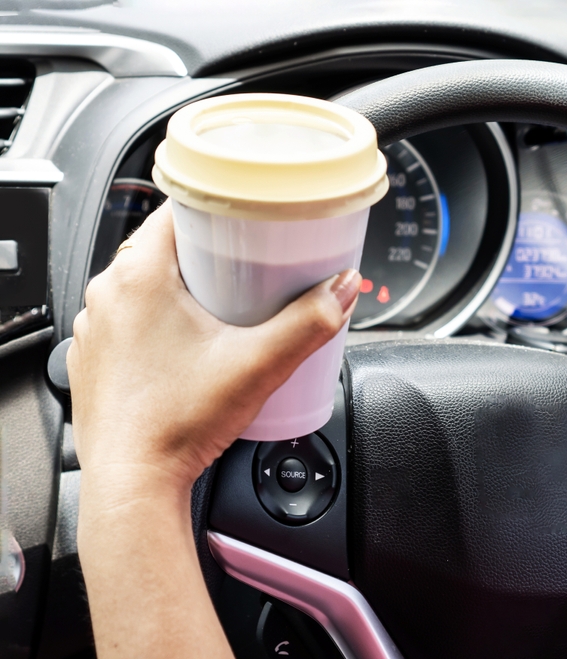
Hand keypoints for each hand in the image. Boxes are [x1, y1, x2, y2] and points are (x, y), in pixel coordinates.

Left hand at [67, 202, 361, 494]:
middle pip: (165, 246)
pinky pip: (130, 319)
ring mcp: (96, 327)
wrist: (133, 483)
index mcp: (138, 274)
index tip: (249, 218)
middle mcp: (107, 294)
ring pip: (145, 283)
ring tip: (225, 305)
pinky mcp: (97, 358)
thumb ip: (310, 322)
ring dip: (183, 285)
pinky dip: (160, 318)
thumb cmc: (176, 422)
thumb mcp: (260, 363)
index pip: (177, 207)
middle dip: (210, 250)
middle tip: (250, 266)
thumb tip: (343, 289)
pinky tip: (190, 342)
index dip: (219, 207)